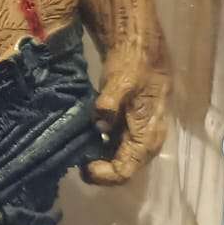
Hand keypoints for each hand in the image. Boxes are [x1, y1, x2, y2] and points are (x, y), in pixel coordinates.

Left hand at [83, 45, 170, 186]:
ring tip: (77, 151)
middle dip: (99, 170)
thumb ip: (111, 101)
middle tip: (76, 160)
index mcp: (147, 136)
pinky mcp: (131, 129)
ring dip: (99, 160)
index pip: (126, 171)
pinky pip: (116, 149)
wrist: (143, 50)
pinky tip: (84, 140)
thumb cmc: (135, 66)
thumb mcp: (122, 80)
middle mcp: (146, 143)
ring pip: (118, 161)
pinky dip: (100, 149)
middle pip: (122, 171)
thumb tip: (100, 122)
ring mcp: (139, 137)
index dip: (104, 175)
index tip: (83, 166)